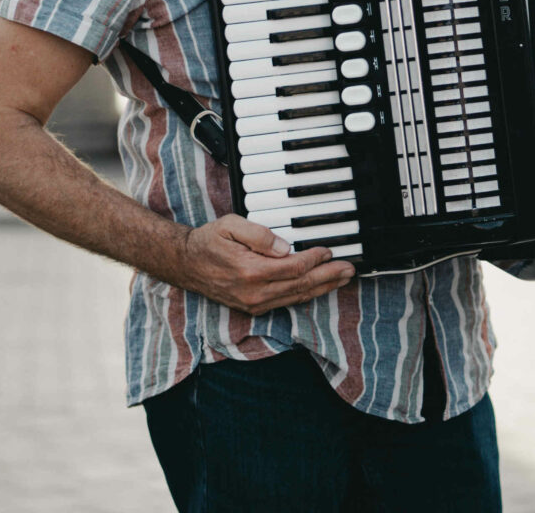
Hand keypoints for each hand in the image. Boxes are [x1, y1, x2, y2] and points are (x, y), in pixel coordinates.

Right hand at [177, 215, 355, 315]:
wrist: (186, 265)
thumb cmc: (208, 242)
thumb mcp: (230, 226)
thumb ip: (258, 234)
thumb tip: (284, 246)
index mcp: (250, 271)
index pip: (293, 267)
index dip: (314, 259)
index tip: (329, 251)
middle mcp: (254, 293)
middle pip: (300, 286)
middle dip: (328, 277)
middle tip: (349, 270)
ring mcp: (254, 304)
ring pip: (296, 298)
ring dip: (322, 288)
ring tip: (341, 280)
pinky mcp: (253, 307)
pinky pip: (286, 302)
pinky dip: (305, 295)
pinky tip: (318, 288)